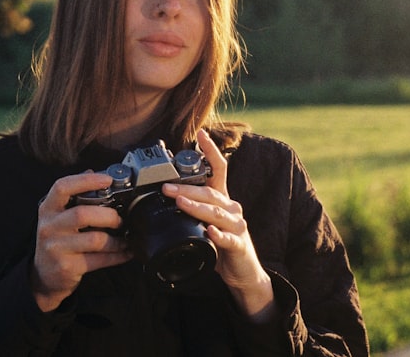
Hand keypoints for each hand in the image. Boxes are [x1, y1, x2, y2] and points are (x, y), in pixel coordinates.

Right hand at [31, 172, 132, 311]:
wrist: (43, 275)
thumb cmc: (57, 239)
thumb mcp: (58, 216)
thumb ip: (74, 195)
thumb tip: (92, 172)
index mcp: (48, 208)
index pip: (62, 187)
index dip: (86, 181)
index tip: (107, 180)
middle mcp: (49, 227)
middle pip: (82, 214)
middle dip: (108, 216)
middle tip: (119, 219)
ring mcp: (56, 248)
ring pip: (94, 240)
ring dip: (116, 240)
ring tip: (125, 239)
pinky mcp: (67, 267)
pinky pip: (99, 260)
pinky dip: (117, 256)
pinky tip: (125, 252)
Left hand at [161, 130, 276, 322]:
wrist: (244, 275)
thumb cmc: (222, 246)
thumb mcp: (206, 224)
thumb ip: (192, 211)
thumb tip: (166, 198)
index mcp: (223, 200)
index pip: (219, 169)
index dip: (210, 151)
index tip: (200, 134)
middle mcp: (232, 209)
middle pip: (210, 193)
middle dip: (186, 189)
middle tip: (165, 187)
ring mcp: (237, 226)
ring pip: (216, 213)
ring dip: (196, 207)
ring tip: (180, 203)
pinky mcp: (239, 246)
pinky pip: (228, 238)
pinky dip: (218, 235)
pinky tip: (209, 232)